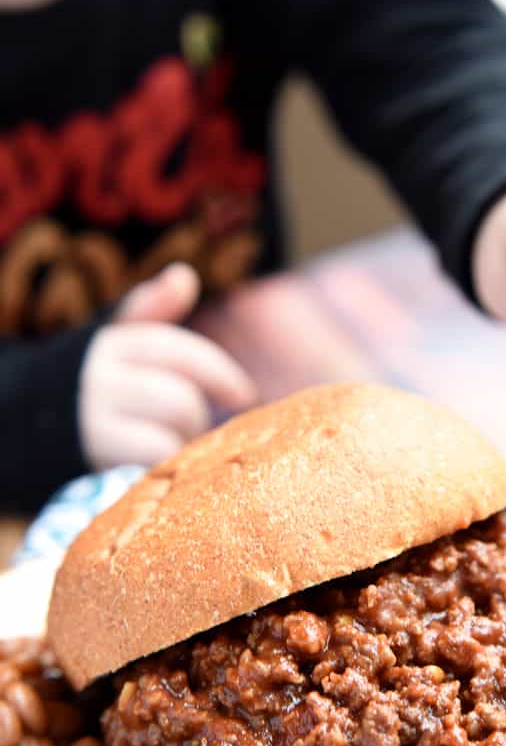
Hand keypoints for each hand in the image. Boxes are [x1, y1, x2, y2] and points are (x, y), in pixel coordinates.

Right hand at [79, 263, 256, 469]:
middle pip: (180, 400)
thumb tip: (184, 276)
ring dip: (180, 445)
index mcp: (113, 343)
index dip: (218, 372)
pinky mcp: (91, 458)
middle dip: (196, 419)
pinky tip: (158, 469)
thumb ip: (151, 311)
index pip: (176, 352)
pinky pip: (149, 463)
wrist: (19, 426)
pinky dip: (164, 467)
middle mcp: (100, 377)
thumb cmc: (86, 382)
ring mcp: (92, 419)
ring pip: (167, 436)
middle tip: (188, 431)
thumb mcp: (114, 340)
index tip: (245, 395)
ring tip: (169, 449)